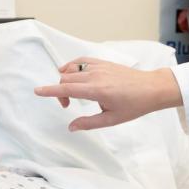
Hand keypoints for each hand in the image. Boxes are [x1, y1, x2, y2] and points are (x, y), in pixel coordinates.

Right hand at [32, 58, 181, 131]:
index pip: (67, 88)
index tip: (37, 91)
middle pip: (66, 78)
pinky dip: (72, 66)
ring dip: (66, 79)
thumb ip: (89, 123)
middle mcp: (96, 76)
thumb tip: (71, 127)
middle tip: (68, 105)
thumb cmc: (135, 105)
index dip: (50, 90)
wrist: (152, 88)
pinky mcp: (103, 63)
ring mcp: (99, 67)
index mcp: (97, 90)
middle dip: (60, 91)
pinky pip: (81, 61)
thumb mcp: (112, 119)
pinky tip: (73, 74)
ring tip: (72, 92)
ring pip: (71, 69)